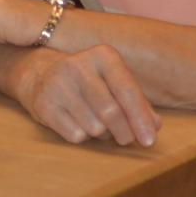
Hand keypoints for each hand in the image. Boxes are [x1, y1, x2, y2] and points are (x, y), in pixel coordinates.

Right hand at [4, 43, 159, 146]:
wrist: (41, 75)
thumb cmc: (90, 83)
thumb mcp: (115, 83)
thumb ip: (138, 103)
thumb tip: (154, 126)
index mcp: (102, 56)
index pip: (127, 91)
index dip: (140, 119)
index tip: (149, 141)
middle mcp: (77, 65)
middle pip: (111, 112)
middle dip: (124, 132)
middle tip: (127, 139)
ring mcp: (57, 84)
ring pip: (94, 127)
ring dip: (102, 134)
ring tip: (98, 124)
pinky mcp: (43, 104)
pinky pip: (75, 135)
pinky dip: (83, 136)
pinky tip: (79, 123)